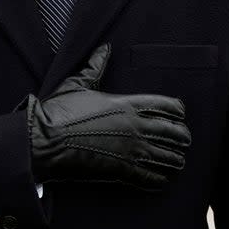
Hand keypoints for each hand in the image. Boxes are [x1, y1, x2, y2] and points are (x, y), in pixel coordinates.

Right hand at [26, 43, 190, 189]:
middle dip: (181, 137)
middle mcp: (134, 126)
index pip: (166, 105)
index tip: (180, 115)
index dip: (177, 111)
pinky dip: (160, 179)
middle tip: (184, 140)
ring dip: (174, 159)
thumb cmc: (58, 111)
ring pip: (166, 156)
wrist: (44, 140)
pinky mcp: (121, 170)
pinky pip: (150, 177)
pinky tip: (163, 180)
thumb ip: (95, 66)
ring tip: (178, 162)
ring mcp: (130, 150)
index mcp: (126, 104)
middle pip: (172, 132)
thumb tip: (104, 48)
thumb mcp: (77, 83)